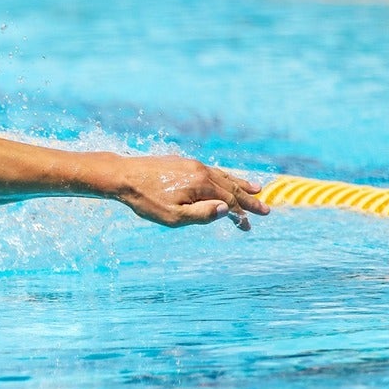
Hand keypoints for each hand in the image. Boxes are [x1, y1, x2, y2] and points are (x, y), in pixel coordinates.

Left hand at [105, 154, 268, 230]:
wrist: (122, 175)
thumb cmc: (146, 201)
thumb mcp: (173, 216)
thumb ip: (202, 215)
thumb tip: (228, 210)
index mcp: (202, 185)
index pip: (230, 202)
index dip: (241, 215)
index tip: (250, 226)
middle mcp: (202, 170)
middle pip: (231, 187)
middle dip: (249, 200)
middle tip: (266, 209)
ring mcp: (192, 164)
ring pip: (223, 175)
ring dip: (240, 184)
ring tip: (257, 189)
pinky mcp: (182, 161)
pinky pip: (211, 170)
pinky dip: (224, 176)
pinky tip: (225, 179)